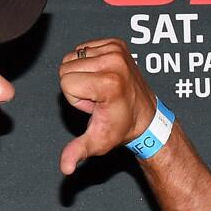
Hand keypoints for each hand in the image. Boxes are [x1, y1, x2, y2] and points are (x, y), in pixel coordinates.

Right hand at [58, 38, 157, 174]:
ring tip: (100, 89)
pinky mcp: (115, 42)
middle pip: (66, 68)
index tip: (94, 107)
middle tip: (97, 98)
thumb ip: (78, 151)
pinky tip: (103, 77)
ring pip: (72, 57)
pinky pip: (83, 48)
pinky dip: (89, 63)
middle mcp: (113, 61)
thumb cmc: (120, 128)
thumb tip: (65, 168)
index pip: (66, 83)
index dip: (75, 99)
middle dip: (76, 85)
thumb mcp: (97, 142)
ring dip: (82, 74)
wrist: (145, 115)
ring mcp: (116, 49)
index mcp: (108, 83)